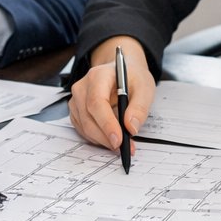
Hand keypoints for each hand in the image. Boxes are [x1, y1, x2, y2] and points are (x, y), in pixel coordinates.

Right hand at [68, 36, 154, 150]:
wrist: (121, 72)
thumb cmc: (132, 78)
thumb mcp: (144, 87)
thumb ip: (139, 107)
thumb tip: (131, 127)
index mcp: (98, 76)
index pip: (96, 103)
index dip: (107, 124)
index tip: (119, 140)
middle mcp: (82, 87)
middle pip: (88, 117)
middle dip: (106, 137)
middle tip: (124, 147)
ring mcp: (76, 100)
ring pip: (84, 126)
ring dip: (102, 140)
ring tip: (121, 144)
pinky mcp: (76, 111)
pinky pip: (83, 129)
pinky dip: (97, 138)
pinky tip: (111, 137)